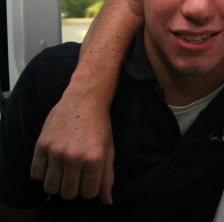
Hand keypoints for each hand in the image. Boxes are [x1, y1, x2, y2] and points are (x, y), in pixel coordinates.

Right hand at [30, 72, 114, 203]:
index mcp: (94, 159)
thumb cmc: (100, 126)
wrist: (85, 99)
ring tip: (63, 170)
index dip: (88, 188)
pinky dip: (42, 173)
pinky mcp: (41, 145)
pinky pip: (35, 174)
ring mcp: (56, 151)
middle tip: (75, 174)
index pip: (88, 194)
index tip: (88, 178)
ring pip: (50, 187)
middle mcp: (75, 157)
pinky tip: (51, 163)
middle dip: (72, 188)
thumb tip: (107, 202)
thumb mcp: (108, 150)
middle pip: (67, 194)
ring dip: (57, 183)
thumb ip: (107, 178)